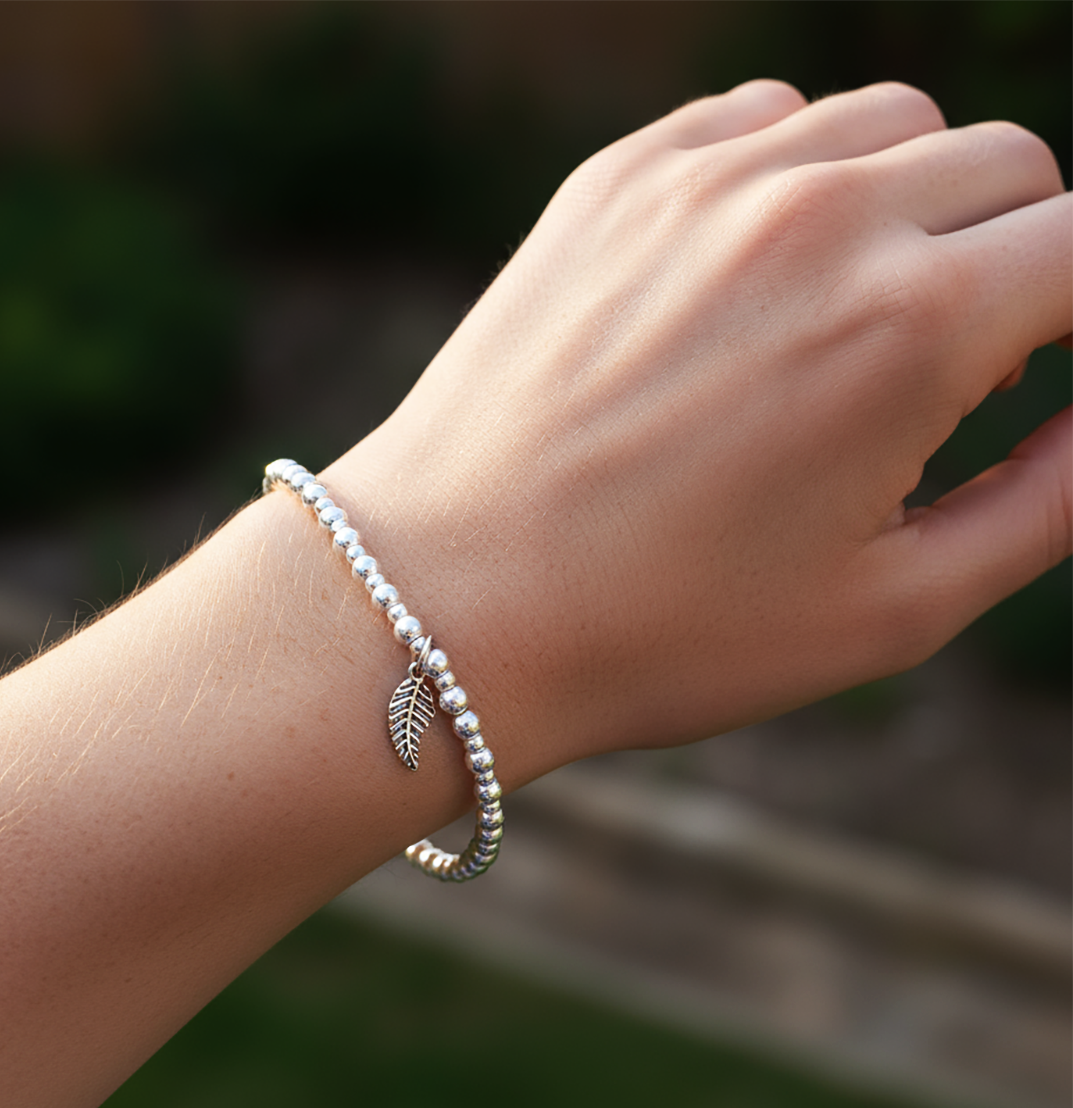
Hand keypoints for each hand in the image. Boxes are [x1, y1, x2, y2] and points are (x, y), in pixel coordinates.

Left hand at [326, 81, 1072, 773]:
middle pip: (1006, 165)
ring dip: (912, 203)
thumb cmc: (663, 632)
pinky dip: (797, 176)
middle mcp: (815, 216)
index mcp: (908, 325)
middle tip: (959, 363)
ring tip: (854, 320)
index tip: (1046, 365)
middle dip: (1019, 254)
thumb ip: (1048, 505)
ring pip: (886, 123)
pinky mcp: (614, 182)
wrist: (448, 601)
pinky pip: (760, 121)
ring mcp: (701, 181)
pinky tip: (756, 278)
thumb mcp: (890, 608)